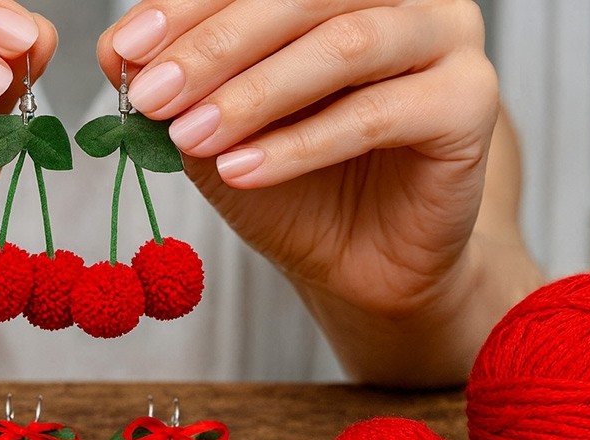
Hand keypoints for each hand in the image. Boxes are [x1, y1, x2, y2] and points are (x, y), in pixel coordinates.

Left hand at [98, 0, 499, 324]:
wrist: (362, 264)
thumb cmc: (295, 185)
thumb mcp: (218, 128)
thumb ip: (179, 83)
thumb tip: (117, 48)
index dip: (187, 5)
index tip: (125, 50)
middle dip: (214, 46)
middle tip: (150, 94)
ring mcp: (449, 38)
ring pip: (344, 46)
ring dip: (255, 93)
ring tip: (192, 138)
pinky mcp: (472, 103)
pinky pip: (376, 113)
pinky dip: (300, 144)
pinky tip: (242, 172)